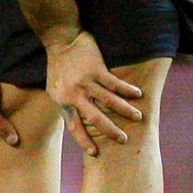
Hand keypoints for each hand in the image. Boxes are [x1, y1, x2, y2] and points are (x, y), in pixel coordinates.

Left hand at [45, 30, 142, 156]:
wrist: (60, 39)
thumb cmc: (57, 65)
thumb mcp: (54, 88)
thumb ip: (65, 103)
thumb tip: (75, 119)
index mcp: (63, 101)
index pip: (74, 126)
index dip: (84, 141)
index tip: (94, 153)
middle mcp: (75, 94)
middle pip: (95, 118)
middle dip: (111, 131)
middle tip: (124, 140)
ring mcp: (86, 81)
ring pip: (110, 101)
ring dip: (126, 111)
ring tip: (138, 118)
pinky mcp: (97, 69)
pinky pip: (115, 83)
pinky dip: (128, 90)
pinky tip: (138, 94)